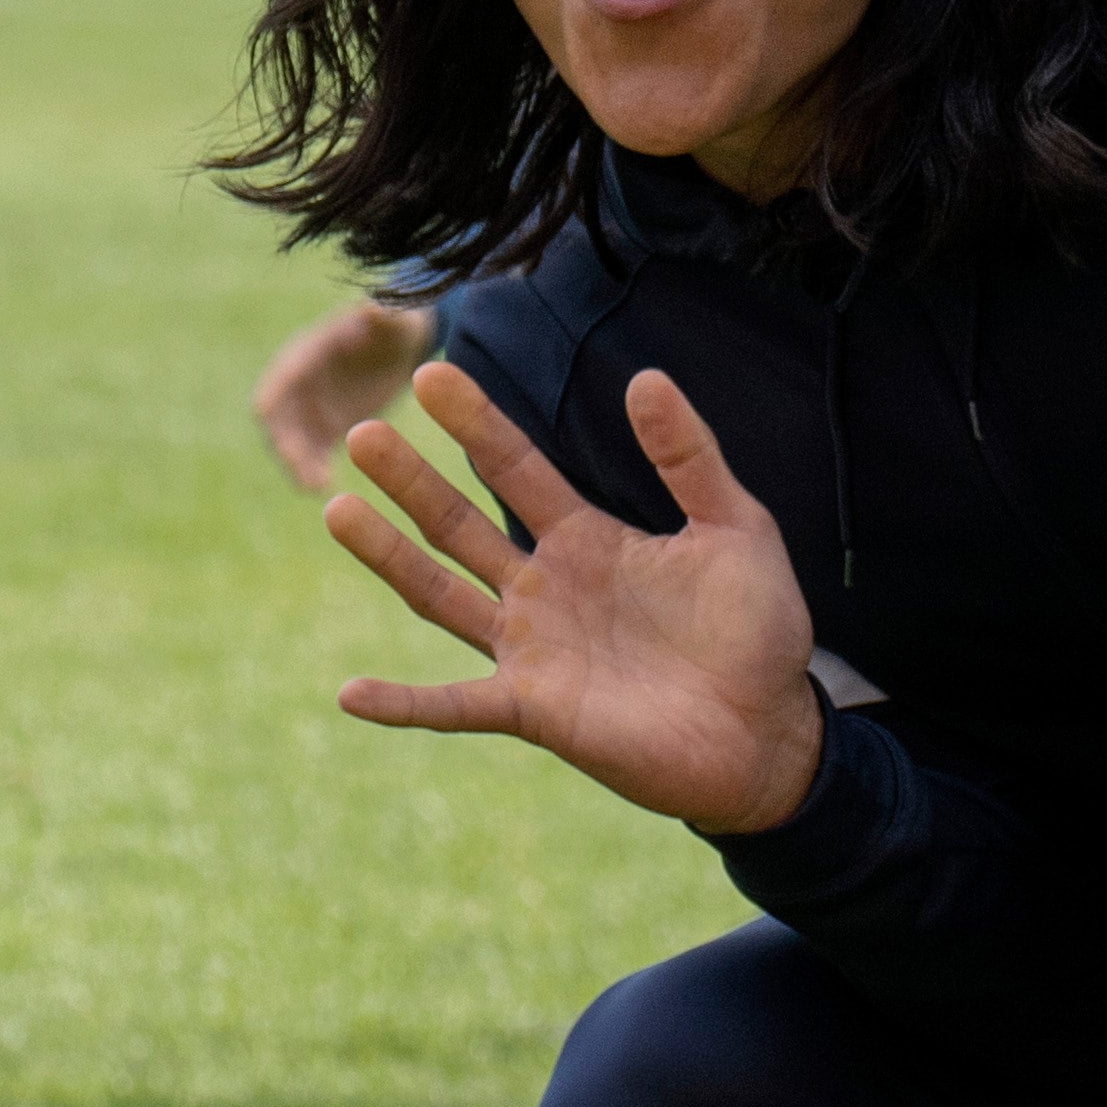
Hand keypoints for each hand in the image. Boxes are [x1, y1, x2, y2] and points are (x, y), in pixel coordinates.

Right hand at [252, 288, 434, 494]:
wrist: (405, 347)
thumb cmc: (400, 326)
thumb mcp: (396, 321)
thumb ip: (384, 318)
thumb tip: (376, 308)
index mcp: (310, 352)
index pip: (282, 375)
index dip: (274, 393)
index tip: (266, 415)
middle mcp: (300, 383)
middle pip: (277, 417)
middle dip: (283, 441)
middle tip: (299, 466)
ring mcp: (309, 409)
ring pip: (290, 442)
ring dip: (296, 463)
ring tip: (317, 486)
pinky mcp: (324, 430)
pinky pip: (310, 455)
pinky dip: (312, 471)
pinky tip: (326, 488)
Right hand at [320, 359, 828, 838]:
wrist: (770, 732)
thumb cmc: (756, 631)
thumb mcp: (734, 526)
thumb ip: (690, 458)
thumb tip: (645, 377)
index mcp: (588, 541)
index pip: (517, 469)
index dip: (476, 424)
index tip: (433, 373)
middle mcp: (545, 589)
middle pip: (459, 524)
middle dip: (413, 479)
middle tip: (362, 432)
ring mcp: (531, 650)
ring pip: (440, 596)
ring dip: (389, 557)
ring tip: (335, 508)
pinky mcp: (533, 710)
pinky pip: (453, 706)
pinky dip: (403, 702)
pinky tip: (351, 691)